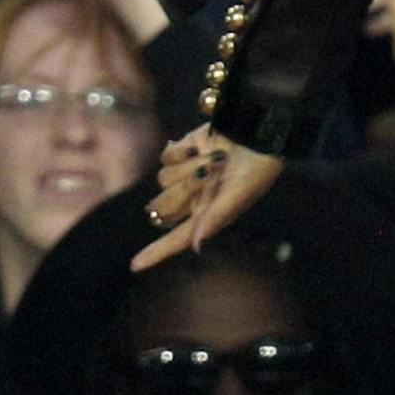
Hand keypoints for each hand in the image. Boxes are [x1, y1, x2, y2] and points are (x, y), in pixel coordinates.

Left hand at [134, 127, 283, 271]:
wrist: (259, 130)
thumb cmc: (257, 167)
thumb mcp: (240, 193)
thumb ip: (215, 218)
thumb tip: (197, 247)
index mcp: (208, 214)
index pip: (178, 237)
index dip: (157, 252)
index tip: (136, 265)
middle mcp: (193, 198)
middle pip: (164, 206)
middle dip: (184, 189)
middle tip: (209, 174)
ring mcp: (185, 175)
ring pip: (163, 180)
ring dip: (188, 167)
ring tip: (216, 157)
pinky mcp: (182, 152)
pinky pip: (165, 158)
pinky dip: (180, 152)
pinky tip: (199, 147)